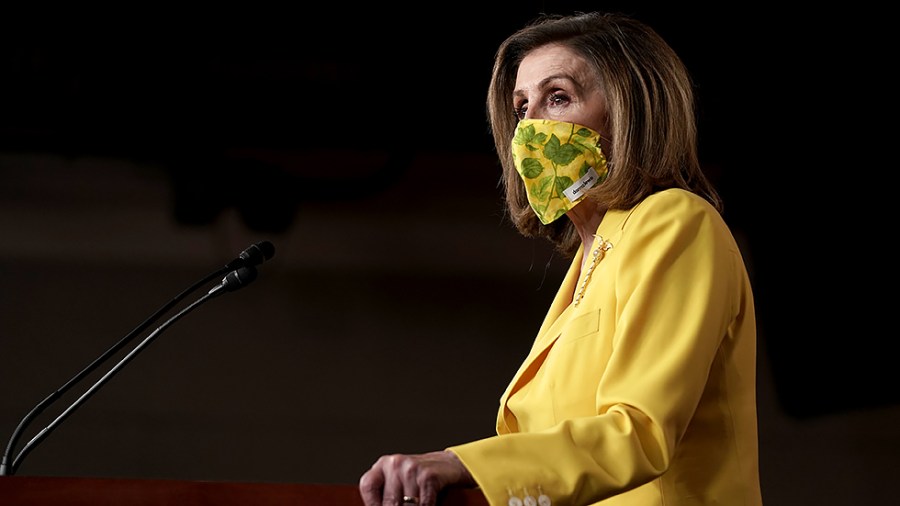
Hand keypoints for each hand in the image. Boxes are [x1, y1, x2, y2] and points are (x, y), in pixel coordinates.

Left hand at [359, 450, 475, 505]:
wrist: (448, 466)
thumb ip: (387, 496)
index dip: (373, 504)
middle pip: (389, 502)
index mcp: (383, 465)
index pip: (368, 487)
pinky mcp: (428, 476)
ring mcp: (412, 469)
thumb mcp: (398, 483)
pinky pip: (423, 505)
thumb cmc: (418, 480)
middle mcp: (395, 463)